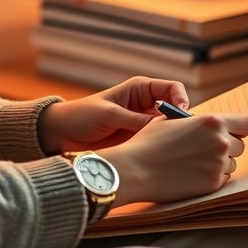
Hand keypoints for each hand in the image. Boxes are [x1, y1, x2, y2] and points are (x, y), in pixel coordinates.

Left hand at [37, 75, 188, 154]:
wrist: (62, 133)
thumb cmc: (82, 115)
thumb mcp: (110, 115)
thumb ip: (137, 120)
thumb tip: (166, 127)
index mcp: (141, 89)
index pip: (173, 89)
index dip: (182, 101)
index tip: (180, 117)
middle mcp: (146, 104)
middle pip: (176, 110)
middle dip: (183, 123)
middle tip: (185, 138)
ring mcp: (144, 124)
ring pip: (171, 129)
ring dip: (175, 137)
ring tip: (176, 150)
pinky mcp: (139, 140)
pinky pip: (159, 143)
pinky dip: (165, 148)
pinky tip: (165, 158)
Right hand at [103, 112, 247, 205]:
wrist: (136, 169)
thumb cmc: (149, 142)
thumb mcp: (172, 121)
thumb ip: (196, 121)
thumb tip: (208, 125)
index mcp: (212, 121)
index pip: (246, 123)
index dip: (240, 128)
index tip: (235, 131)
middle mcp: (220, 142)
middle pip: (239, 145)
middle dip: (227, 146)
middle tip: (205, 148)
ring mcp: (218, 164)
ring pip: (231, 163)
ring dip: (219, 162)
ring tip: (194, 161)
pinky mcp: (213, 184)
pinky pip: (222, 178)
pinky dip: (211, 176)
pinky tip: (191, 173)